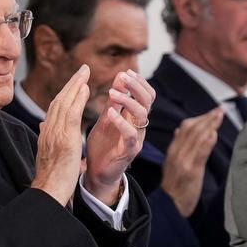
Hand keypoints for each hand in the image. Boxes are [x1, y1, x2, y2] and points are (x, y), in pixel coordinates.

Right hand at [32, 64, 89, 205]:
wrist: (48, 191)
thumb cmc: (50, 178)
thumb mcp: (47, 153)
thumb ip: (47, 137)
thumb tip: (43, 125)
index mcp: (46, 133)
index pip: (56, 108)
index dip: (65, 93)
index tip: (75, 82)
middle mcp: (48, 130)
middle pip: (59, 100)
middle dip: (71, 83)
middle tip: (82, 70)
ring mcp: (55, 134)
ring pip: (64, 103)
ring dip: (75, 85)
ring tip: (85, 73)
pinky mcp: (65, 139)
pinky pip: (71, 114)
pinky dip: (77, 99)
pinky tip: (85, 89)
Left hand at [83, 69, 154, 205]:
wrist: (97, 173)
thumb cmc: (103, 146)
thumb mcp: (106, 118)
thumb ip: (114, 101)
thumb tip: (120, 76)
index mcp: (134, 117)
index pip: (147, 95)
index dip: (140, 82)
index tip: (126, 72)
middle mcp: (139, 126)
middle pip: (149, 101)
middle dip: (137, 86)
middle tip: (123, 77)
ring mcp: (137, 138)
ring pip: (142, 114)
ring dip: (128, 100)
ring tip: (112, 92)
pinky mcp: (130, 151)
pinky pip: (131, 134)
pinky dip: (121, 121)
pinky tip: (110, 113)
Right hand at [161, 107, 222, 216]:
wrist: (169, 208)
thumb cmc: (175, 188)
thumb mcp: (172, 164)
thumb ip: (178, 148)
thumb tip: (179, 131)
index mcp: (173, 151)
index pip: (186, 128)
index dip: (200, 117)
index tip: (214, 111)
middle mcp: (176, 153)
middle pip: (192, 129)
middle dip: (207, 117)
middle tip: (221, 109)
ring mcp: (183, 162)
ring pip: (195, 138)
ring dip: (209, 125)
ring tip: (220, 116)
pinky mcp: (190, 172)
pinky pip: (198, 154)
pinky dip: (206, 143)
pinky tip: (214, 134)